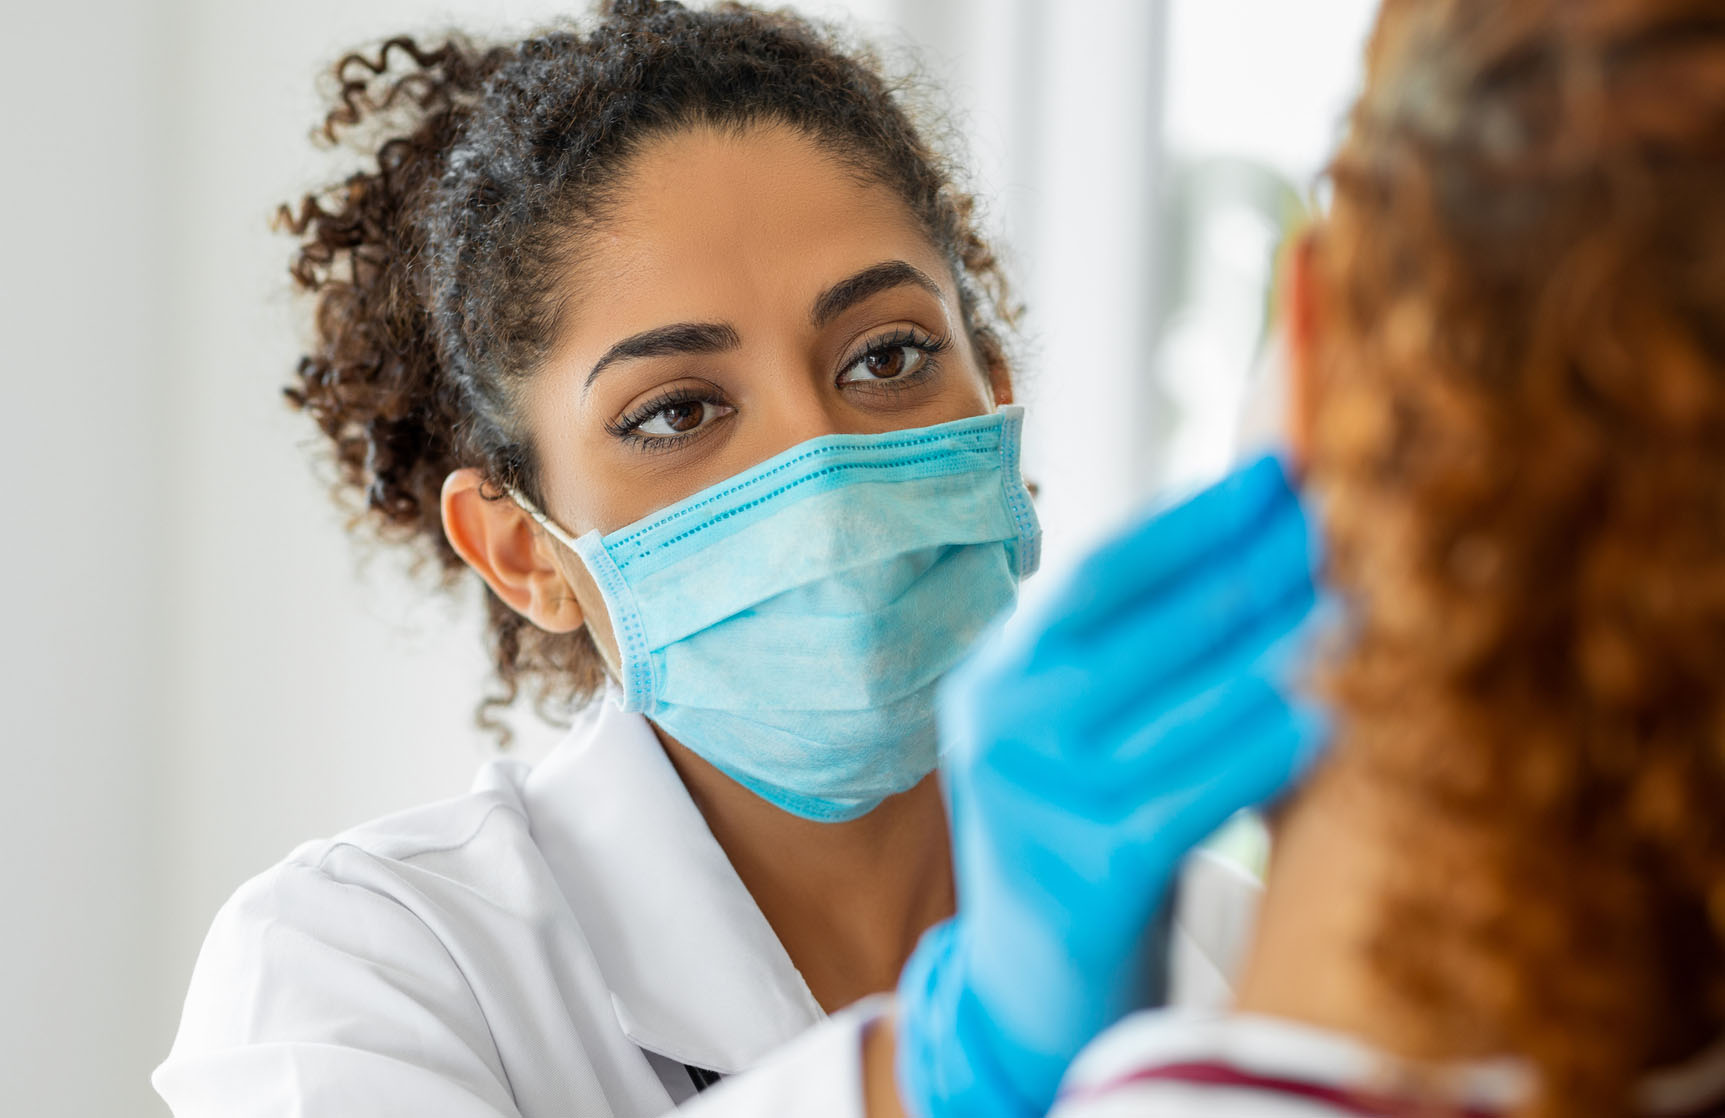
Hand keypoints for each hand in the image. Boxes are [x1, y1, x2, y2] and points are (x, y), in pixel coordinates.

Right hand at [895, 454, 1328, 1117]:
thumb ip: (1128, 653)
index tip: (1276, 473)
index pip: (1101, 574)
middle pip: (1146, 629)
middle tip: (1339, 524)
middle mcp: (997, 726)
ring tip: (1355, 607)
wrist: (1028, 986)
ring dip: (1275, 651)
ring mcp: (1031, 802)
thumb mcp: (1077, 733)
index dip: (1193, 519)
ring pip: (1175, 709)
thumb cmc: (1081, 832)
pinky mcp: (1079, 876)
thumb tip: (1250, 542)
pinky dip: (1262, 756)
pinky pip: (1190, 799)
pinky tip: (1327, 720)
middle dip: (1251, 570)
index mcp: (994, 675)